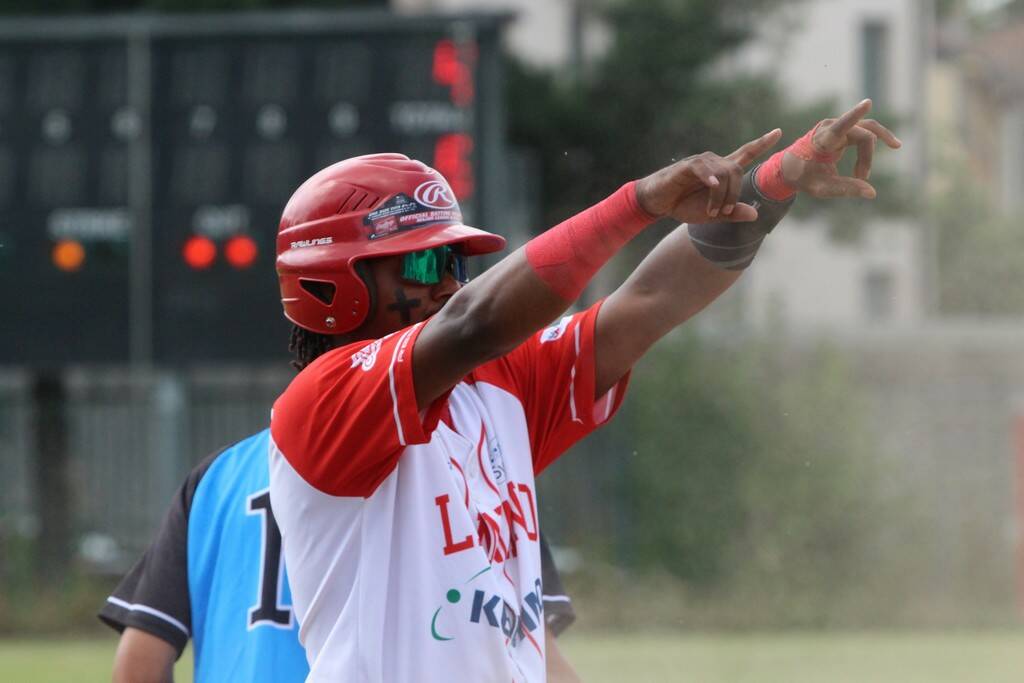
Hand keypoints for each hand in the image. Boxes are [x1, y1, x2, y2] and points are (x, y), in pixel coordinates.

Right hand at [635, 128, 782, 223]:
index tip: (779, 132)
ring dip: (720, 196)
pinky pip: (704, 169)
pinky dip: (710, 178)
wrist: (657, 202)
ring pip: (723, 173)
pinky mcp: (686, 166)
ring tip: (710, 212)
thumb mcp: (711, 214)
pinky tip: (713, 184)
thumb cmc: (683, 205)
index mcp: (722, 171)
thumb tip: (755, 214)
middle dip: (734, 194)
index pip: (746, 153)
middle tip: (723, 212)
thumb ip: (732, 214)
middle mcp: (714, 162)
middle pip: (737, 170)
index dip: (762, 144)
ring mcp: (701, 163)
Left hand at [781, 99, 900, 198]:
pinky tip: (891, 144)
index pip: (842, 126)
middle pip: (864, 135)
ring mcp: (838, 126)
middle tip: (862, 178)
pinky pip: (865, 132)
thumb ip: (845, 189)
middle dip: (867, 158)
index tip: (867, 103)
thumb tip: (872, 193)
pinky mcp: (843, 129)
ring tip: (868, 172)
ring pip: (868, 131)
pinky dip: (874, 143)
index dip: (855, 115)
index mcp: (822, 139)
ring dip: (871, 152)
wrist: (790, 167)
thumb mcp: (821, 188)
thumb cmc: (803, 177)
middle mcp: (831, 127)